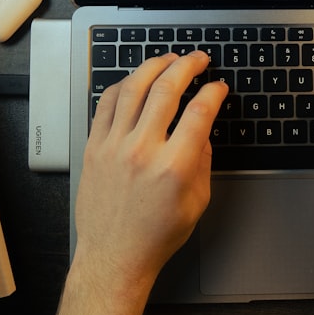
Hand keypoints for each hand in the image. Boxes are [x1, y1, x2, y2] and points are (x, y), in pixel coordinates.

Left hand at [48, 51, 227, 314]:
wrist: (114, 256)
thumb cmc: (155, 235)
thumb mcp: (197, 201)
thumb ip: (203, 160)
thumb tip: (202, 128)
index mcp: (174, 166)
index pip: (199, 112)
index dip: (213, 92)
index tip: (218, 86)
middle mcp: (143, 150)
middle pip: (167, 90)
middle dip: (187, 66)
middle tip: (198, 59)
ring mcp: (114, 146)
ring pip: (134, 88)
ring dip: (154, 66)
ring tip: (169, 59)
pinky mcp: (95, 147)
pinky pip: (107, 103)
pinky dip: (123, 85)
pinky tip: (136, 80)